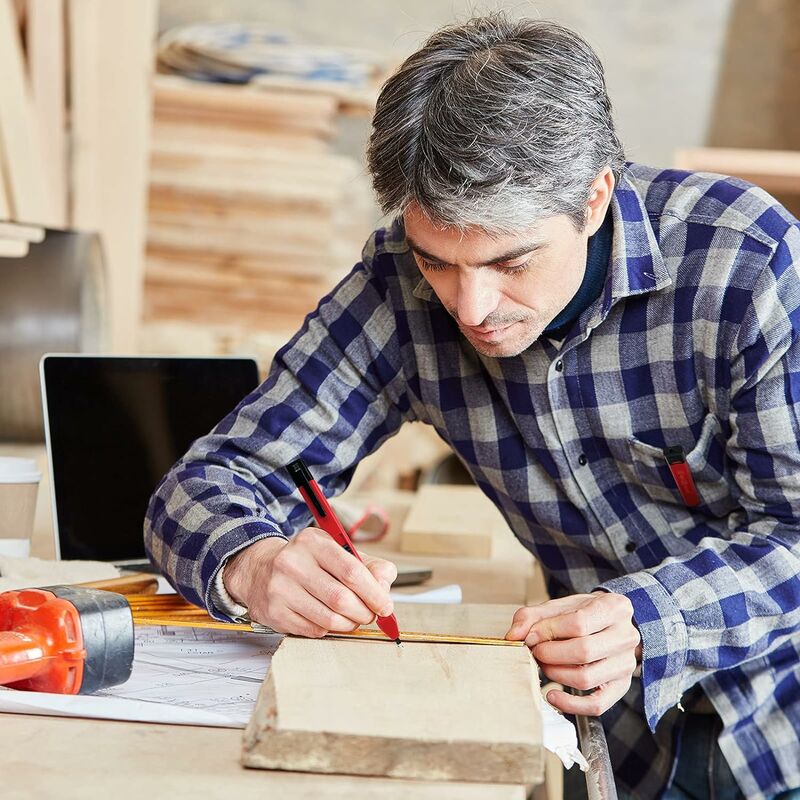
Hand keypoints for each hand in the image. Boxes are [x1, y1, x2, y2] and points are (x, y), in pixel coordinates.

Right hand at [223, 529, 396, 637]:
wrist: (259, 571)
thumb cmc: (307, 562)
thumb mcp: (337, 551)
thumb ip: (369, 565)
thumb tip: (385, 586)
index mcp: (313, 542)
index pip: (351, 571)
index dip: (374, 593)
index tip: (386, 605)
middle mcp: (293, 562)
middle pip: (342, 598)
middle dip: (364, 612)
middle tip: (371, 615)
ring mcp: (281, 589)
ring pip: (330, 618)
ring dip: (350, 624)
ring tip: (353, 618)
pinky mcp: (275, 612)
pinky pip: (314, 630)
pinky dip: (330, 629)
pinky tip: (329, 619)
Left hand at [505, 592, 640, 715]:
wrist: (608, 624)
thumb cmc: (583, 613)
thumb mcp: (559, 606)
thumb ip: (532, 616)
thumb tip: (514, 635)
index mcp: (615, 608)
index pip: (579, 623)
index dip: (548, 631)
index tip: (531, 636)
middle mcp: (627, 636)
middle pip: (584, 651)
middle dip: (550, 654)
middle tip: (536, 652)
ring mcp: (626, 664)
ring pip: (587, 678)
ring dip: (556, 674)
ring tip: (544, 665)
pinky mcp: (620, 687)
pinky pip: (597, 705)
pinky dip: (571, 705)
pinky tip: (552, 696)